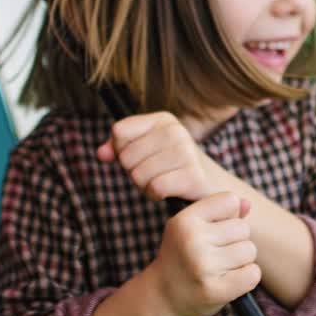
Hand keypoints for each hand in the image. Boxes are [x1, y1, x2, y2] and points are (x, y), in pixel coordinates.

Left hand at [97, 112, 222, 202]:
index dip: (121, 150)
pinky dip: (156, 195)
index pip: (119, 131)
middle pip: (126, 156)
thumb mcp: (147, 151)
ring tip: (164, 182)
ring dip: (145, 186)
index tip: (140, 157)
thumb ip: (119, 148)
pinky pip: (154, 188)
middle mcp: (175, 131)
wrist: (215, 188)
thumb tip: (101, 154)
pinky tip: (169, 192)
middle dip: (134, 172)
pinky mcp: (192, 176)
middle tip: (155, 174)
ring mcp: (186, 152)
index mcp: (163, 119)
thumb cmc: (174, 169)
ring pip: (138, 175)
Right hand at [146, 192, 260, 315]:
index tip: (214, 229)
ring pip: (250, 251)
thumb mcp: (191, 228)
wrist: (161, 298)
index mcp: (185, 220)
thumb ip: (220, 212)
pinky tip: (229, 280)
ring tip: (219, 267)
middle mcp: (192, 240)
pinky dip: (246, 277)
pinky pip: (253, 274)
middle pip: (243, 228)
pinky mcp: (216, 290)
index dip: (228, 215)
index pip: (230, 201)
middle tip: (214, 254)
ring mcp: (203, 266)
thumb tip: (247, 203)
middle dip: (235, 240)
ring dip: (241, 260)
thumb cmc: (182, 257)